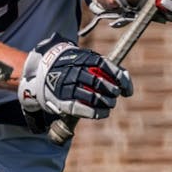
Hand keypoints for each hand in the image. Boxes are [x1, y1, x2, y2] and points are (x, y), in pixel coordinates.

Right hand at [17, 35, 132, 132]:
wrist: (44, 70)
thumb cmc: (74, 66)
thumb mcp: (89, 61)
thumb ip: (109, 69)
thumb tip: (127, 86)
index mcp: (82, 58)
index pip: (105, 66)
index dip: (118, 77)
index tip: (125, 87)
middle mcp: (74, 71)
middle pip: (99, 82)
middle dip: (112, 91)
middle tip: (115, 95)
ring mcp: (67, 86)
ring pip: (91, 96)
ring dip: (105, 102)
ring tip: (110, 104)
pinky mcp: (62, 100)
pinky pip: (81, 108)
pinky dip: (95, 112)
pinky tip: (103, 113)